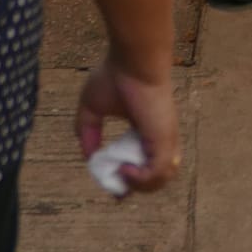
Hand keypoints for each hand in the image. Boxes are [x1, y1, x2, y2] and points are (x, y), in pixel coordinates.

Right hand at [77, 56, 180, 196]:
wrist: (134, 60)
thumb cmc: (115, 76)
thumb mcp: (91, 109)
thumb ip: (87, 133)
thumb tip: (89, 157)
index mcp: (146, 130)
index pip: (147, 164)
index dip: (133, 181)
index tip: (117, 191)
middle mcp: (159, 136)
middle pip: (156, 176)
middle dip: (135, 187)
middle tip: (117, 187)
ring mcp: (164, 138)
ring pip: (162, 178)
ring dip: (139, 186)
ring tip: (121, 174)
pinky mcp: (164, 139)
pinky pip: (158, 172)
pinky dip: (141, 180)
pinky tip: (125, 169)